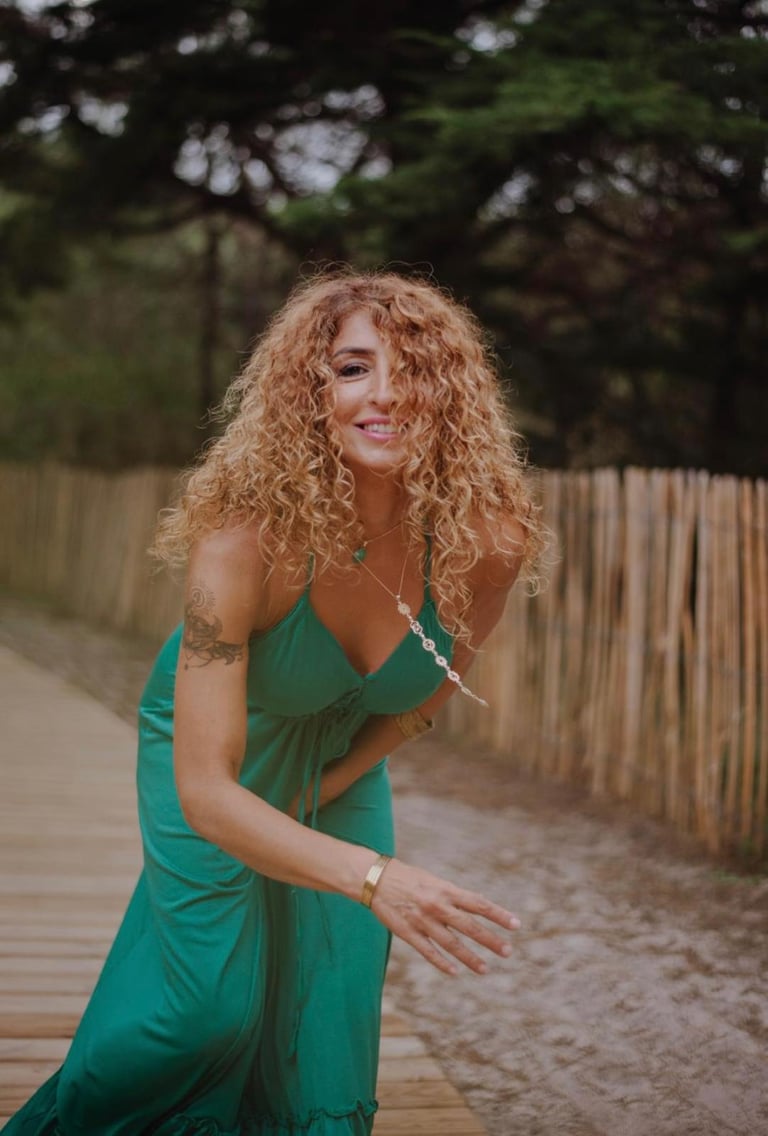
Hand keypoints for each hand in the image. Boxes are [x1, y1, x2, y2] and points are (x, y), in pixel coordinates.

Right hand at [370, 858, 519, 975]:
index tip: (516, 925)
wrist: (376, 879)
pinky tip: (455, 972)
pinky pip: (428, 951)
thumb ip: (454, 896)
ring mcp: (423, 921)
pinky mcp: (408, 933)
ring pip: (451, 944)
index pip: (478, 904)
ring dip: (470, 958)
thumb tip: (477, 907)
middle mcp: (437, 906)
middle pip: (469, 927)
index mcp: (446, 890)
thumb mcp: (435, 882)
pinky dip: (442, 963)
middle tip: (508, 952)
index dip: (498, 915)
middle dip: (490, 940)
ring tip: (485, 969)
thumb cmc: (409, 878)